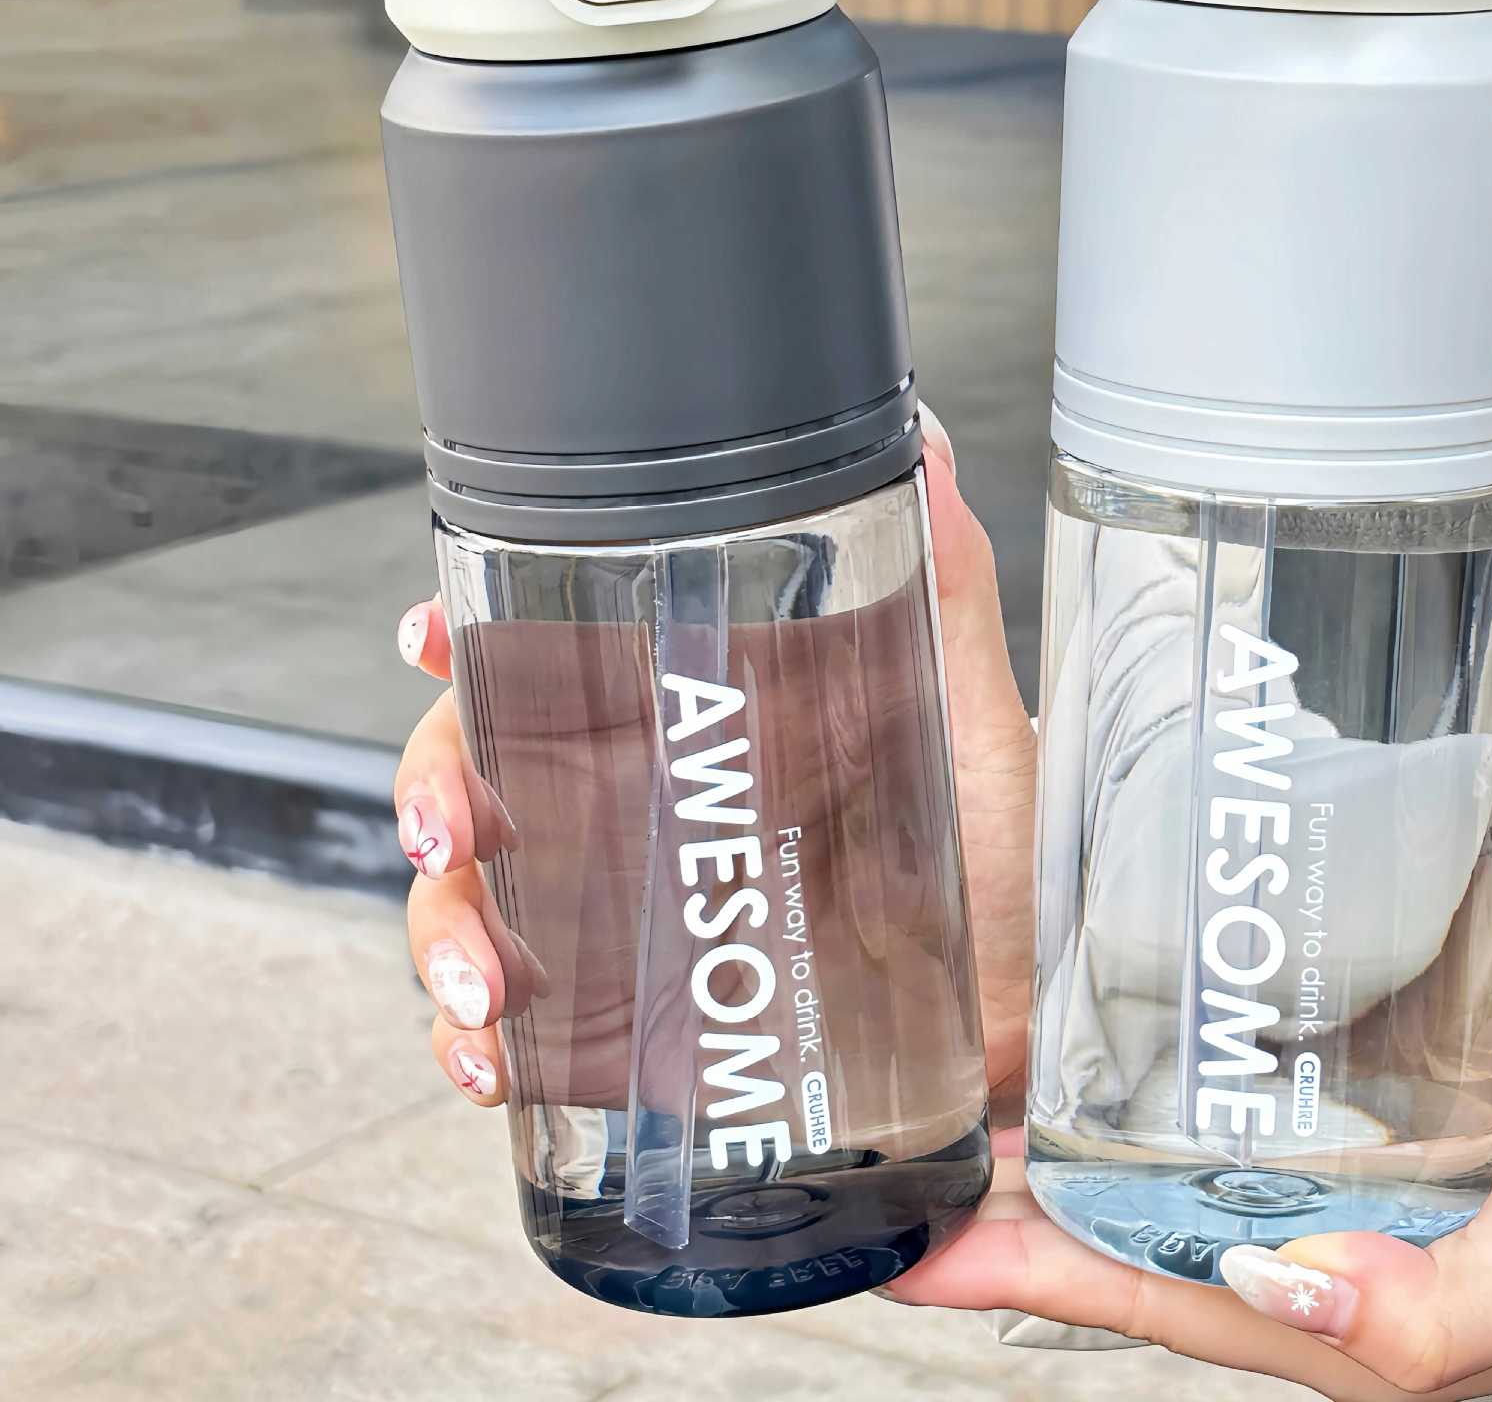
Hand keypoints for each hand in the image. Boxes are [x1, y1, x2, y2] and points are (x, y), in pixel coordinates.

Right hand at [388, 409, 1039, 1110]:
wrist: (1033, 1028)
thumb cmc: (1002, 868)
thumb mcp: (973, 727)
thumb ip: (945, 588)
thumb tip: (922, 449)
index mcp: (705, 726)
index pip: (558, 659)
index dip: (474, 640)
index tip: (435, 636)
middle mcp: (648, 813)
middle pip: (484, 774)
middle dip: (437, 794)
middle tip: (457, 832)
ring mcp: (633, 921)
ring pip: (477, 902)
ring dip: (445, 934)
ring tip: (486, 987)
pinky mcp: (638, 1029)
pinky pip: (516, 1032)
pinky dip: (474, 1045)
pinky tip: (495, 1066)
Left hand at [892, 1035, 1491, 1397]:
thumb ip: (1425, 1312)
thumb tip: (1282, 1298)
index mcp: (1334, 1324)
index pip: (1137, 1294)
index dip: (1017, 1271)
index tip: (905, 1246)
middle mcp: (1309, 1254)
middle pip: (1125, 1224)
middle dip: (1012, 1196)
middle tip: (898, 1144)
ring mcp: (1330, 1181)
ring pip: (1171, 1157)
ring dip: (1073, 1130)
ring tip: (969, 1079)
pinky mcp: (1361, 1113)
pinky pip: (1244, 1098)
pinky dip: (1172, 1072)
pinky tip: (1118, 1027)